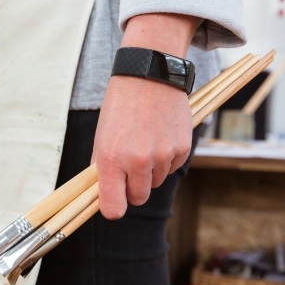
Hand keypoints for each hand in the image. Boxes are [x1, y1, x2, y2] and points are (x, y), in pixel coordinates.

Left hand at [92, 76, 191, 218]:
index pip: (114, 208)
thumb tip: (104, 195)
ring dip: (150, 172)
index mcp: (111, 160)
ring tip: (144, 144)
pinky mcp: (182, 148)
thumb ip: (103, 168)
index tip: (114, 201)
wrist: (148, 76)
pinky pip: (172, 168)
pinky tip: (159, 137)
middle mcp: (137, 161)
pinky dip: (165, 159)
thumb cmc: (120, 107)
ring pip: (156, 183)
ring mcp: (162, 156)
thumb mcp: (101, 137)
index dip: (113, 208)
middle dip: (133, 189)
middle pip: (138, 198)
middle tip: (129, 168)